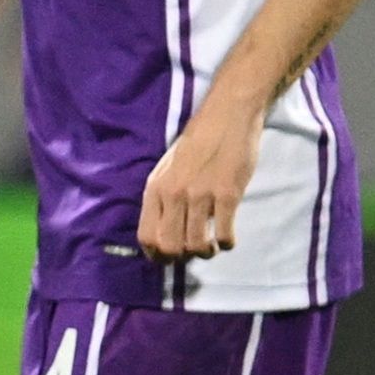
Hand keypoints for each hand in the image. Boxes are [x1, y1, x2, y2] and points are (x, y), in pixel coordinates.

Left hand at [138, 112, 260, 261]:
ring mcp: (201, 196)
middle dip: (182, 257)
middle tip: (193, 251)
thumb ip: (165, 196)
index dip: (156, 255)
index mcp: (156, 188)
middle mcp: (174, 194)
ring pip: (197, 246)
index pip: (147, 236)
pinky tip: (228, 238)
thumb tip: (165, 229)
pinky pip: (224, 235)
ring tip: (212, 245)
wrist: (228, 115)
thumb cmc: (198, 140)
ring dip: (206, 252)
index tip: (169, 259)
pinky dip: (226, 243)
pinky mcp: (227, 195)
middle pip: (170, 247)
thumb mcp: (169, 167)